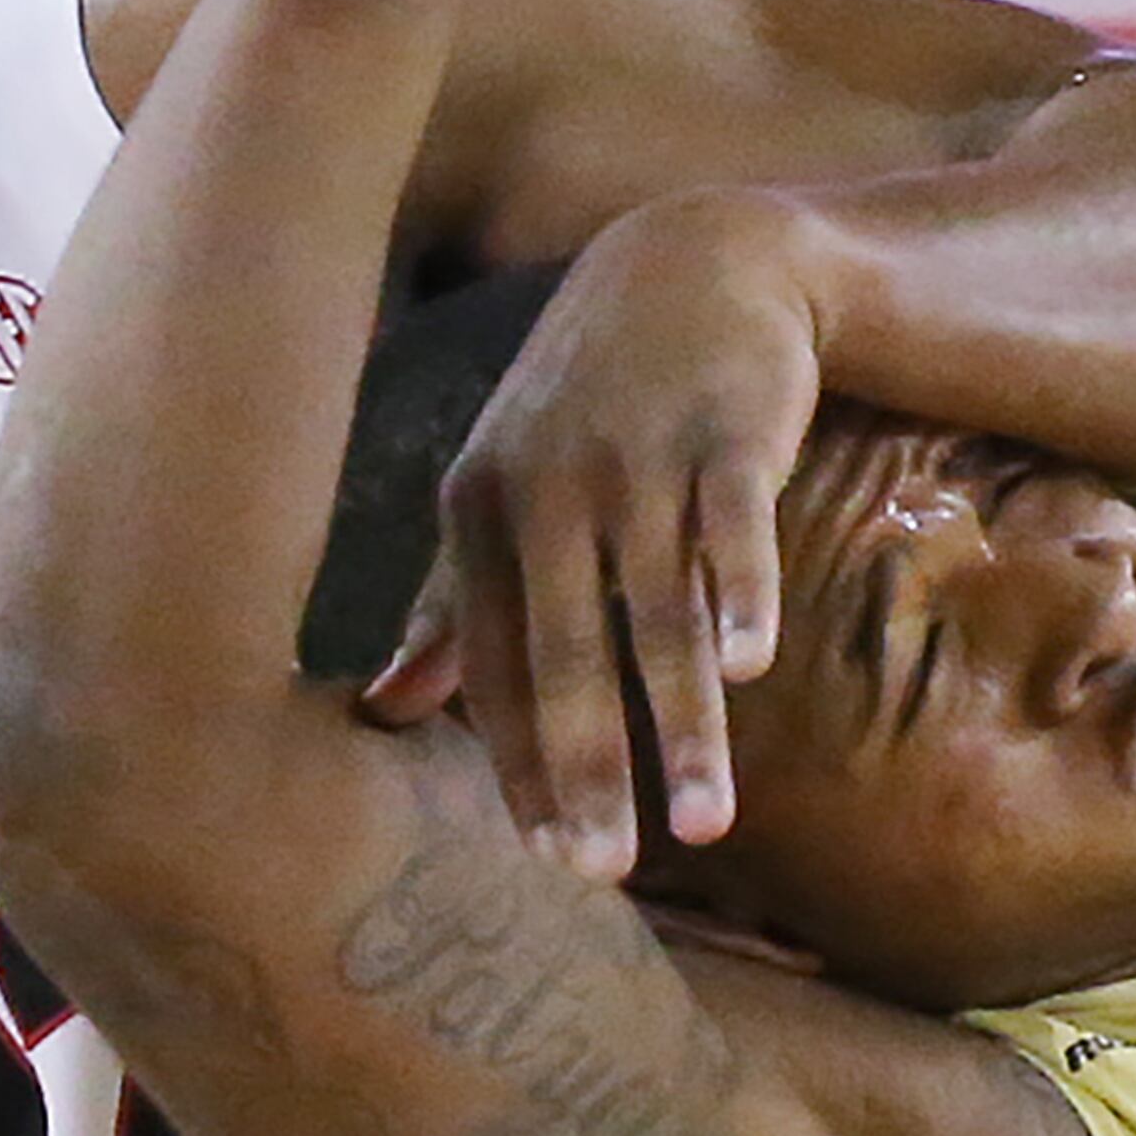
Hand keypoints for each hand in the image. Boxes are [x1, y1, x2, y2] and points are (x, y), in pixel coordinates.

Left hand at [363, 192, 820, 879]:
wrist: (692, 261)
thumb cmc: (587, 402)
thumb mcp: (501, 488)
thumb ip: (451, 601)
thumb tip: (384, 712)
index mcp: (480, 514)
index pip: (491, 664)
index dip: (518, 765)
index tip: (545, 863)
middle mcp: (547, 487)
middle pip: (565, 653)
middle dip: (589, 770)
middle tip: (605, 875)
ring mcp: (637, 455)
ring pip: (657, 609)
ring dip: (682, 720)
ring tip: (708, 821)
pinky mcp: (725, 425)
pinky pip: (731, 521)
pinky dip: (741, 587)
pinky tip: (750, 665)